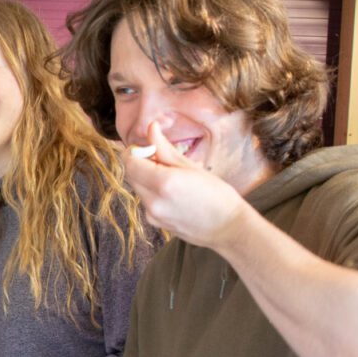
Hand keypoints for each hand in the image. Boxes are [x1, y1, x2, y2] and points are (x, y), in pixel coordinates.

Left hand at [122, 121, 251, 246]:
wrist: (227, 228)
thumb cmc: (216, 195)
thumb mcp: (191, 166)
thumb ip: (165, 148)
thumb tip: (151, 128)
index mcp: (163, 183)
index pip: (130, 163)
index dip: (133, 152)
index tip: (146, 148)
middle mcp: (153, 201)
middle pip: (132, 175)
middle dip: (141, 164)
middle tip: (163, 161)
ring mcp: (152, 215)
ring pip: (139, 189)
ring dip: (148, 179)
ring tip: (175, 179)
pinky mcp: (155, 223)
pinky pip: (147, 201)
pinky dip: (154, 193)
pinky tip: (176, 195)